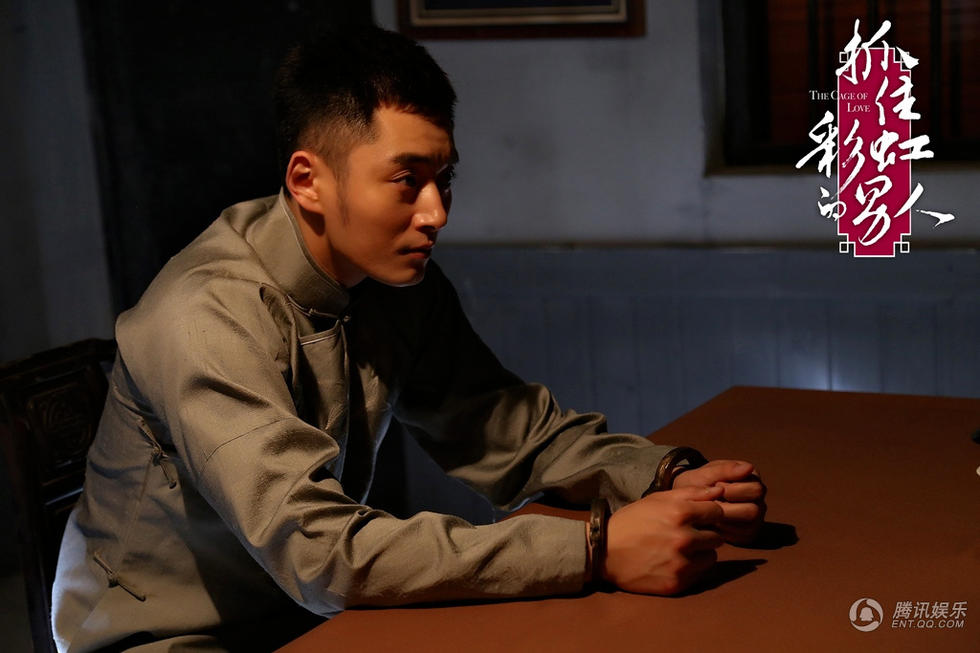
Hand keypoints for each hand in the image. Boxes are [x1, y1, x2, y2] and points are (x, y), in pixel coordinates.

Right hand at [602, 485, 724, 595]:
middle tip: (688, 534)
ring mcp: (682, 563)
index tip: (699, 517)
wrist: (604, 552)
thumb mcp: (657, 499)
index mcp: (680, 513)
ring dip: (701, 552)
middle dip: (706, 533)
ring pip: (712, 556)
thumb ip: (691, 493)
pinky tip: (673, 562)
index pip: (717, 512)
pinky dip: (691, 568)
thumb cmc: (632, 521)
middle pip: (717, 536)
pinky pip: (699, 574)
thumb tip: (720, 490)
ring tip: (681, 549)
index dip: (709, 513)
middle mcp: (684, 538)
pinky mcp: (677, 582)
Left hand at [672, 460, 765, 544]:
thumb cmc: (697, 483)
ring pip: (749, 526)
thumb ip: (725, 470)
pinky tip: (711, 523)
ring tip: (708, 513)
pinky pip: (741, 537)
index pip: (755, 490)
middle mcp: (758, 499)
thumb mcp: (706, 473)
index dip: (733, 491)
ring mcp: (755, 518)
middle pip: (754, 510)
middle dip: (728, 509)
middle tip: (710, 504)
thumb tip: (749, 467)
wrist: (685, 500)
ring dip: (725, 521)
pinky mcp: (746, 533)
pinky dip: (724, 531)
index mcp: (752, 479)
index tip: (715, 487)